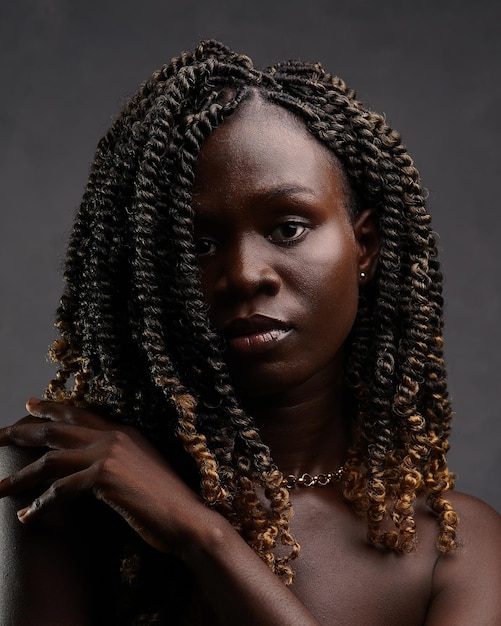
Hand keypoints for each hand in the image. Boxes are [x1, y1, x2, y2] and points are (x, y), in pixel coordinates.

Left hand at [0, 399, 210, 554]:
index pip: (80, 414)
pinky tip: (26, 517)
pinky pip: (60, 490)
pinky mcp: (104, 476)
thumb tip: (95, 468)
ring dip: (20, 475)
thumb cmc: (168, 501)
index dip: (52, 408)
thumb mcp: (142, 469)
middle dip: (22, 431)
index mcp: (124, 432)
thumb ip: (120, 460)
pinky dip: (40, 505)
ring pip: (51, 459)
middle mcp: (114, 437)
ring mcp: (109, 454)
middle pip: (57, 429)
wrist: (188, 518)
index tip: (29, 405)